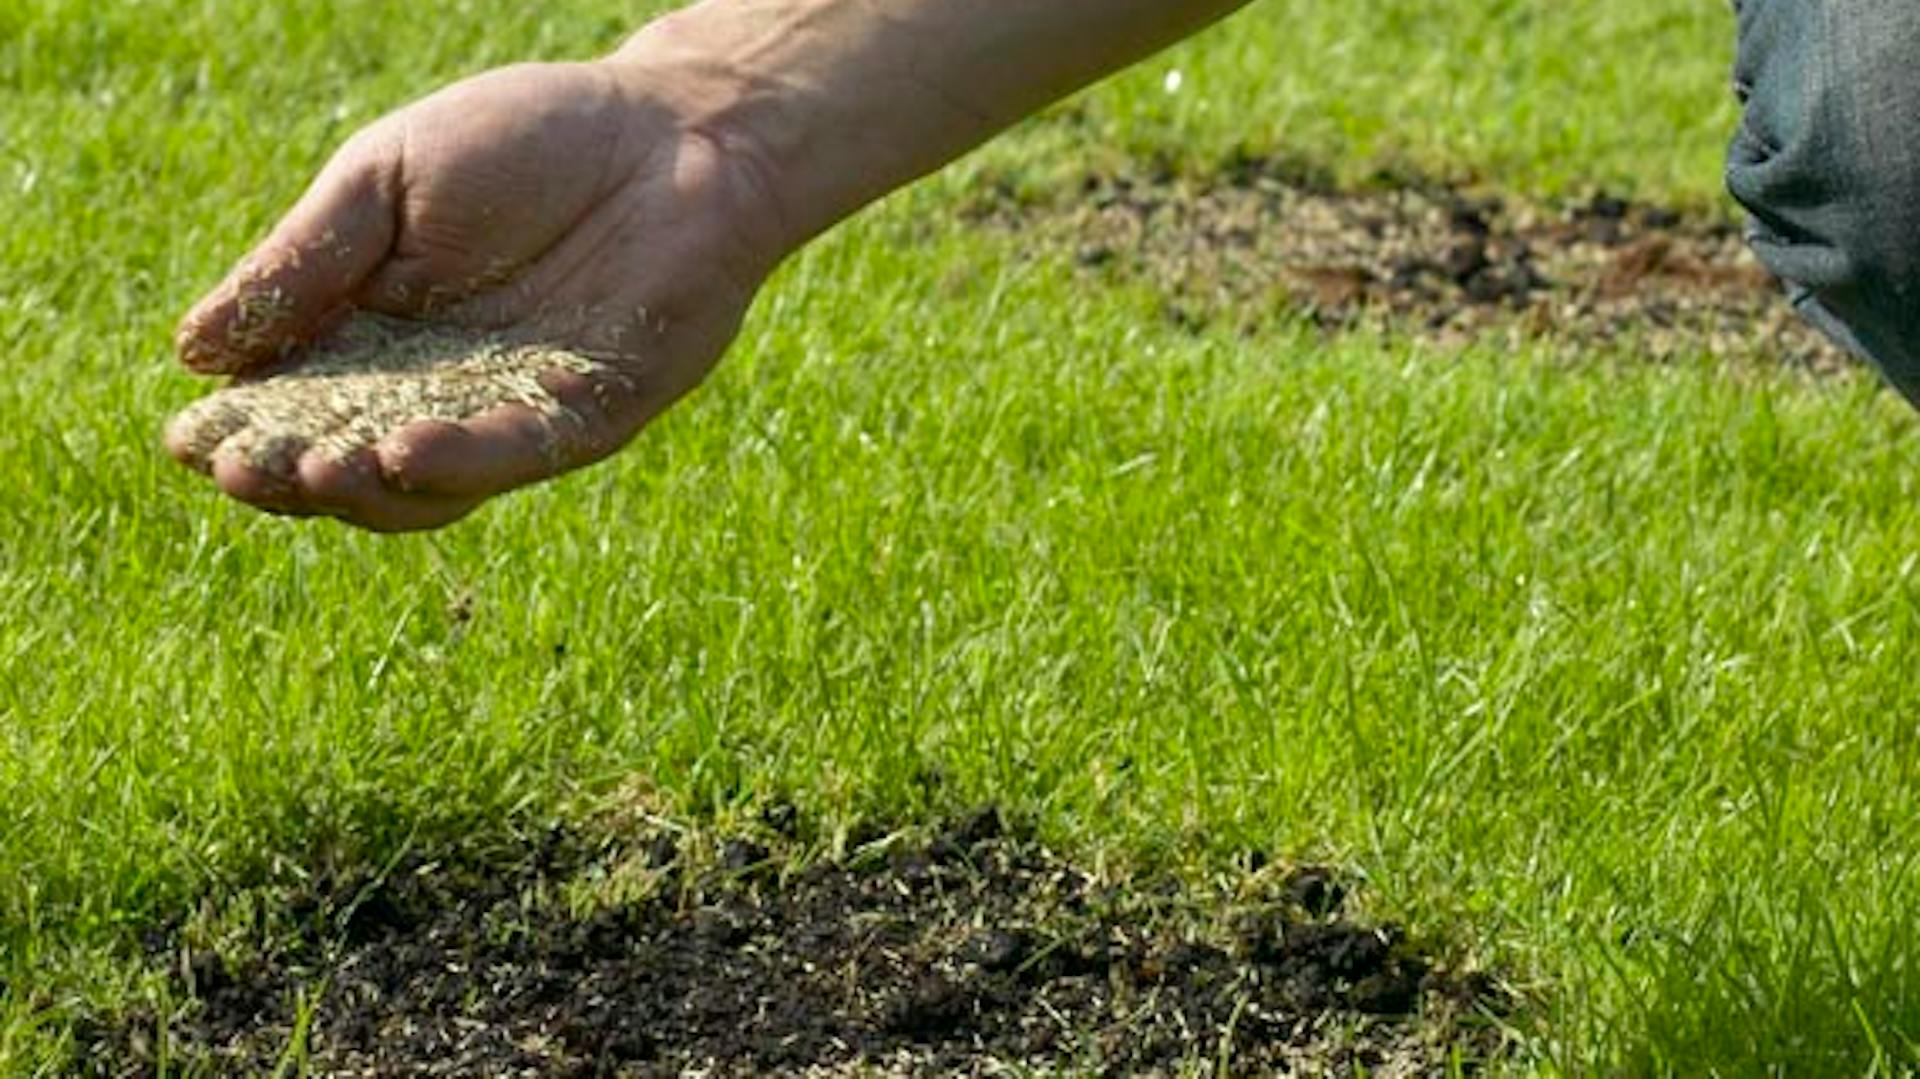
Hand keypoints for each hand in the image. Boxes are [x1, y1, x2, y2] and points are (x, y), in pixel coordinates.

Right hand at [170, 57, 786, 530]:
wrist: (673, 131)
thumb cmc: (528, 141)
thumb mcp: (386, 183)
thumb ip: (305, 263)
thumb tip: (193, 352)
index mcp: (370, 336)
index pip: (291, 407)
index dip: (241, 433)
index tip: (189, 440)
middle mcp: (433, 391)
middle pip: (348, 465)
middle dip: (291, 476)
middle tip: (244, 469)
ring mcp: (509, 414)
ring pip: (426, 486)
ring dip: (368, 487)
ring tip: (318, 466)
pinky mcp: (586, 416)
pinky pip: (517, 453)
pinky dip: (462, 460)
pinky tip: (407, 446)